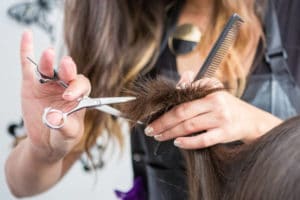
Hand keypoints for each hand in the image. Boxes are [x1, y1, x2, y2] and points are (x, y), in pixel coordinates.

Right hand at [20, 31, 90, 160]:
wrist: (45, 144)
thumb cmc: (62, 137)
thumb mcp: (68, 135)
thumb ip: (64, 126)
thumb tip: (53, 116)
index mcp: (79, 97)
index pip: (82, 85)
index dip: (77, 88)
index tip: (69, 96)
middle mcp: (65, 87)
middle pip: (68, 73)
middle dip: (68, 69)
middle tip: (66, 67)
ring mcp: (48, 84)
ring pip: (49, 69)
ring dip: (48, 61)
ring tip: (49, 55)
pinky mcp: (31, 84)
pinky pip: (28, 66)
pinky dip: (27, 51)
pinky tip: (27, 36)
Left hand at [144, 73, 282, 149]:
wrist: (252, 120)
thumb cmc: (228, 106)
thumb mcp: (214, 90)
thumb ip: (195, 86)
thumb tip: (179, 82)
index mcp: (210, 92)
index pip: (182, 100)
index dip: (164, 108)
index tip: (152, 115)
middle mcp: (215, 104)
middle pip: (182, 113)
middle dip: (163, 122)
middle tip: (150, 130)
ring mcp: (221, 119)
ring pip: (190, 126)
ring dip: (170, 133)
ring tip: (158, 136)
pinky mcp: (225, 133)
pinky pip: (204, 140)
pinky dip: (189, 142)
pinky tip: (177, 143)